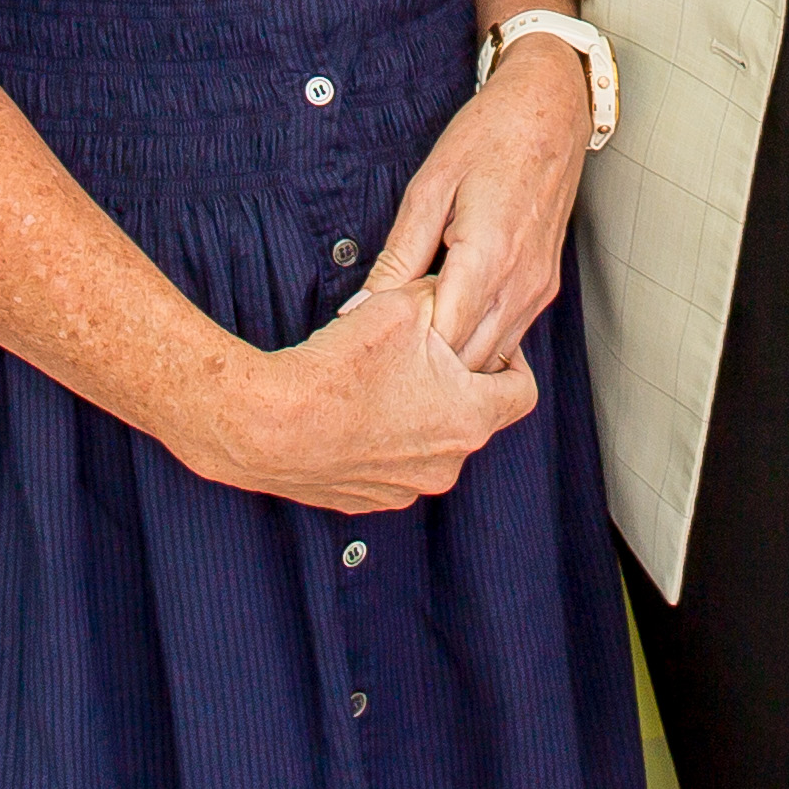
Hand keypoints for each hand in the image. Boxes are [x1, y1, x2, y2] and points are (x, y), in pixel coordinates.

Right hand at [170, 254, 534, 514]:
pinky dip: (380, 440)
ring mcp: (405, 489)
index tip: (480, 339)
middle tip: (420, 351)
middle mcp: (446, 465)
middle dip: (454, 383)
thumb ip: (443, 296)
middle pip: (472, 416)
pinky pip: (390, 464)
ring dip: (416, 413)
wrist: (267, 425)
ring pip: (429, 442)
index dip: (508, 358)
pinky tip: (351, 410)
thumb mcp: (404, 307)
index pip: (522, 391)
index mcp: (469, 420)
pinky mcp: (366, 500)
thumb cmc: (339, 369)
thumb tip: (454, 288)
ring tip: (378, 379)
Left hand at [383, 45, 591, 374]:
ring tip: (419, 322)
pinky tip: (449, 311)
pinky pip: (510, 336)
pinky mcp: (545, 287)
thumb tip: (362, 306)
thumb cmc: (490, 136)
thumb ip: (397, 256)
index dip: (405, 345)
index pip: (442, 339)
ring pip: (492, 357)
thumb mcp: (429, 188)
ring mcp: (538, 289)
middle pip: (468, 360)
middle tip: (391, 334)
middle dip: (427, 358)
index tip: (377, 332)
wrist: (550, 109)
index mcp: (489, 257)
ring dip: (453, 351)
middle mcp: (522, 283)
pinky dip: (478, 338)